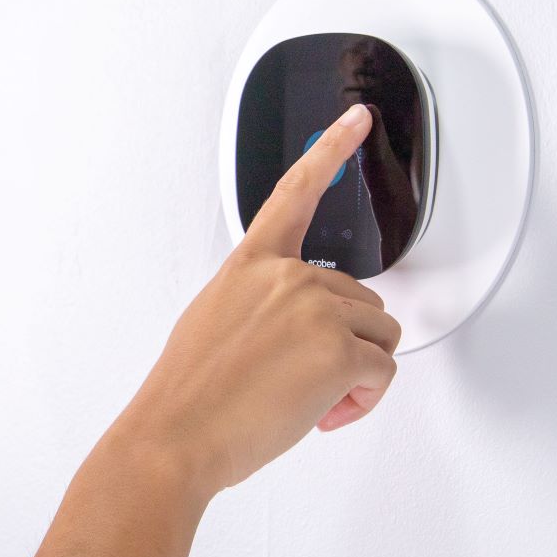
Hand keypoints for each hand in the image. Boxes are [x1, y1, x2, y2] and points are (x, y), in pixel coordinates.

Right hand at [110, 103, 402, 494]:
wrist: (174, 437)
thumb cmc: (188, 395)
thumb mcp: (213, 323)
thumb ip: (261, 305)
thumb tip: (296, 330)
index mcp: (250, 266)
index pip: (294, 194)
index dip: (329, 152)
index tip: (354, 119)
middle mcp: (286, 277)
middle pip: (362, 299)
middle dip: (346, 345)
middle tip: (303, 384)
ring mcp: (314, 309)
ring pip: (379, 337)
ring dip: (356, 375)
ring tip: (307, 402)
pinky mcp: (338, 350)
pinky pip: (382, 373)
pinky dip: (363, 401)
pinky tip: (323, 414)